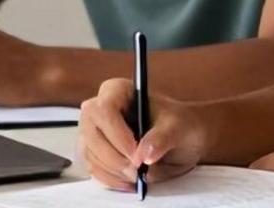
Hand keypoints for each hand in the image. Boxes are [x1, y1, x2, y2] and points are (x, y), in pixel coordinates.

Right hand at [78, 78, 205, 190]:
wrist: (183, 138)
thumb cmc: (179, 124)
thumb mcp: (177, 127)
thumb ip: (162, 138)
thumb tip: (144, 153)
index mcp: (118, 91)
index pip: (105, 109)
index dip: (117, 134)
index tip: (135, 153)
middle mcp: (100, 109)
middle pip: (91, 133)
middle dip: (114, 157)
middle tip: (137, 170)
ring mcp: (95, 132)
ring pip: (90, 154)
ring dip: (114, 171)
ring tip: (139, 175)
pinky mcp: (96, 153)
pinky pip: (93, 169)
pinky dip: (111, 180)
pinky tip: (130, 182)